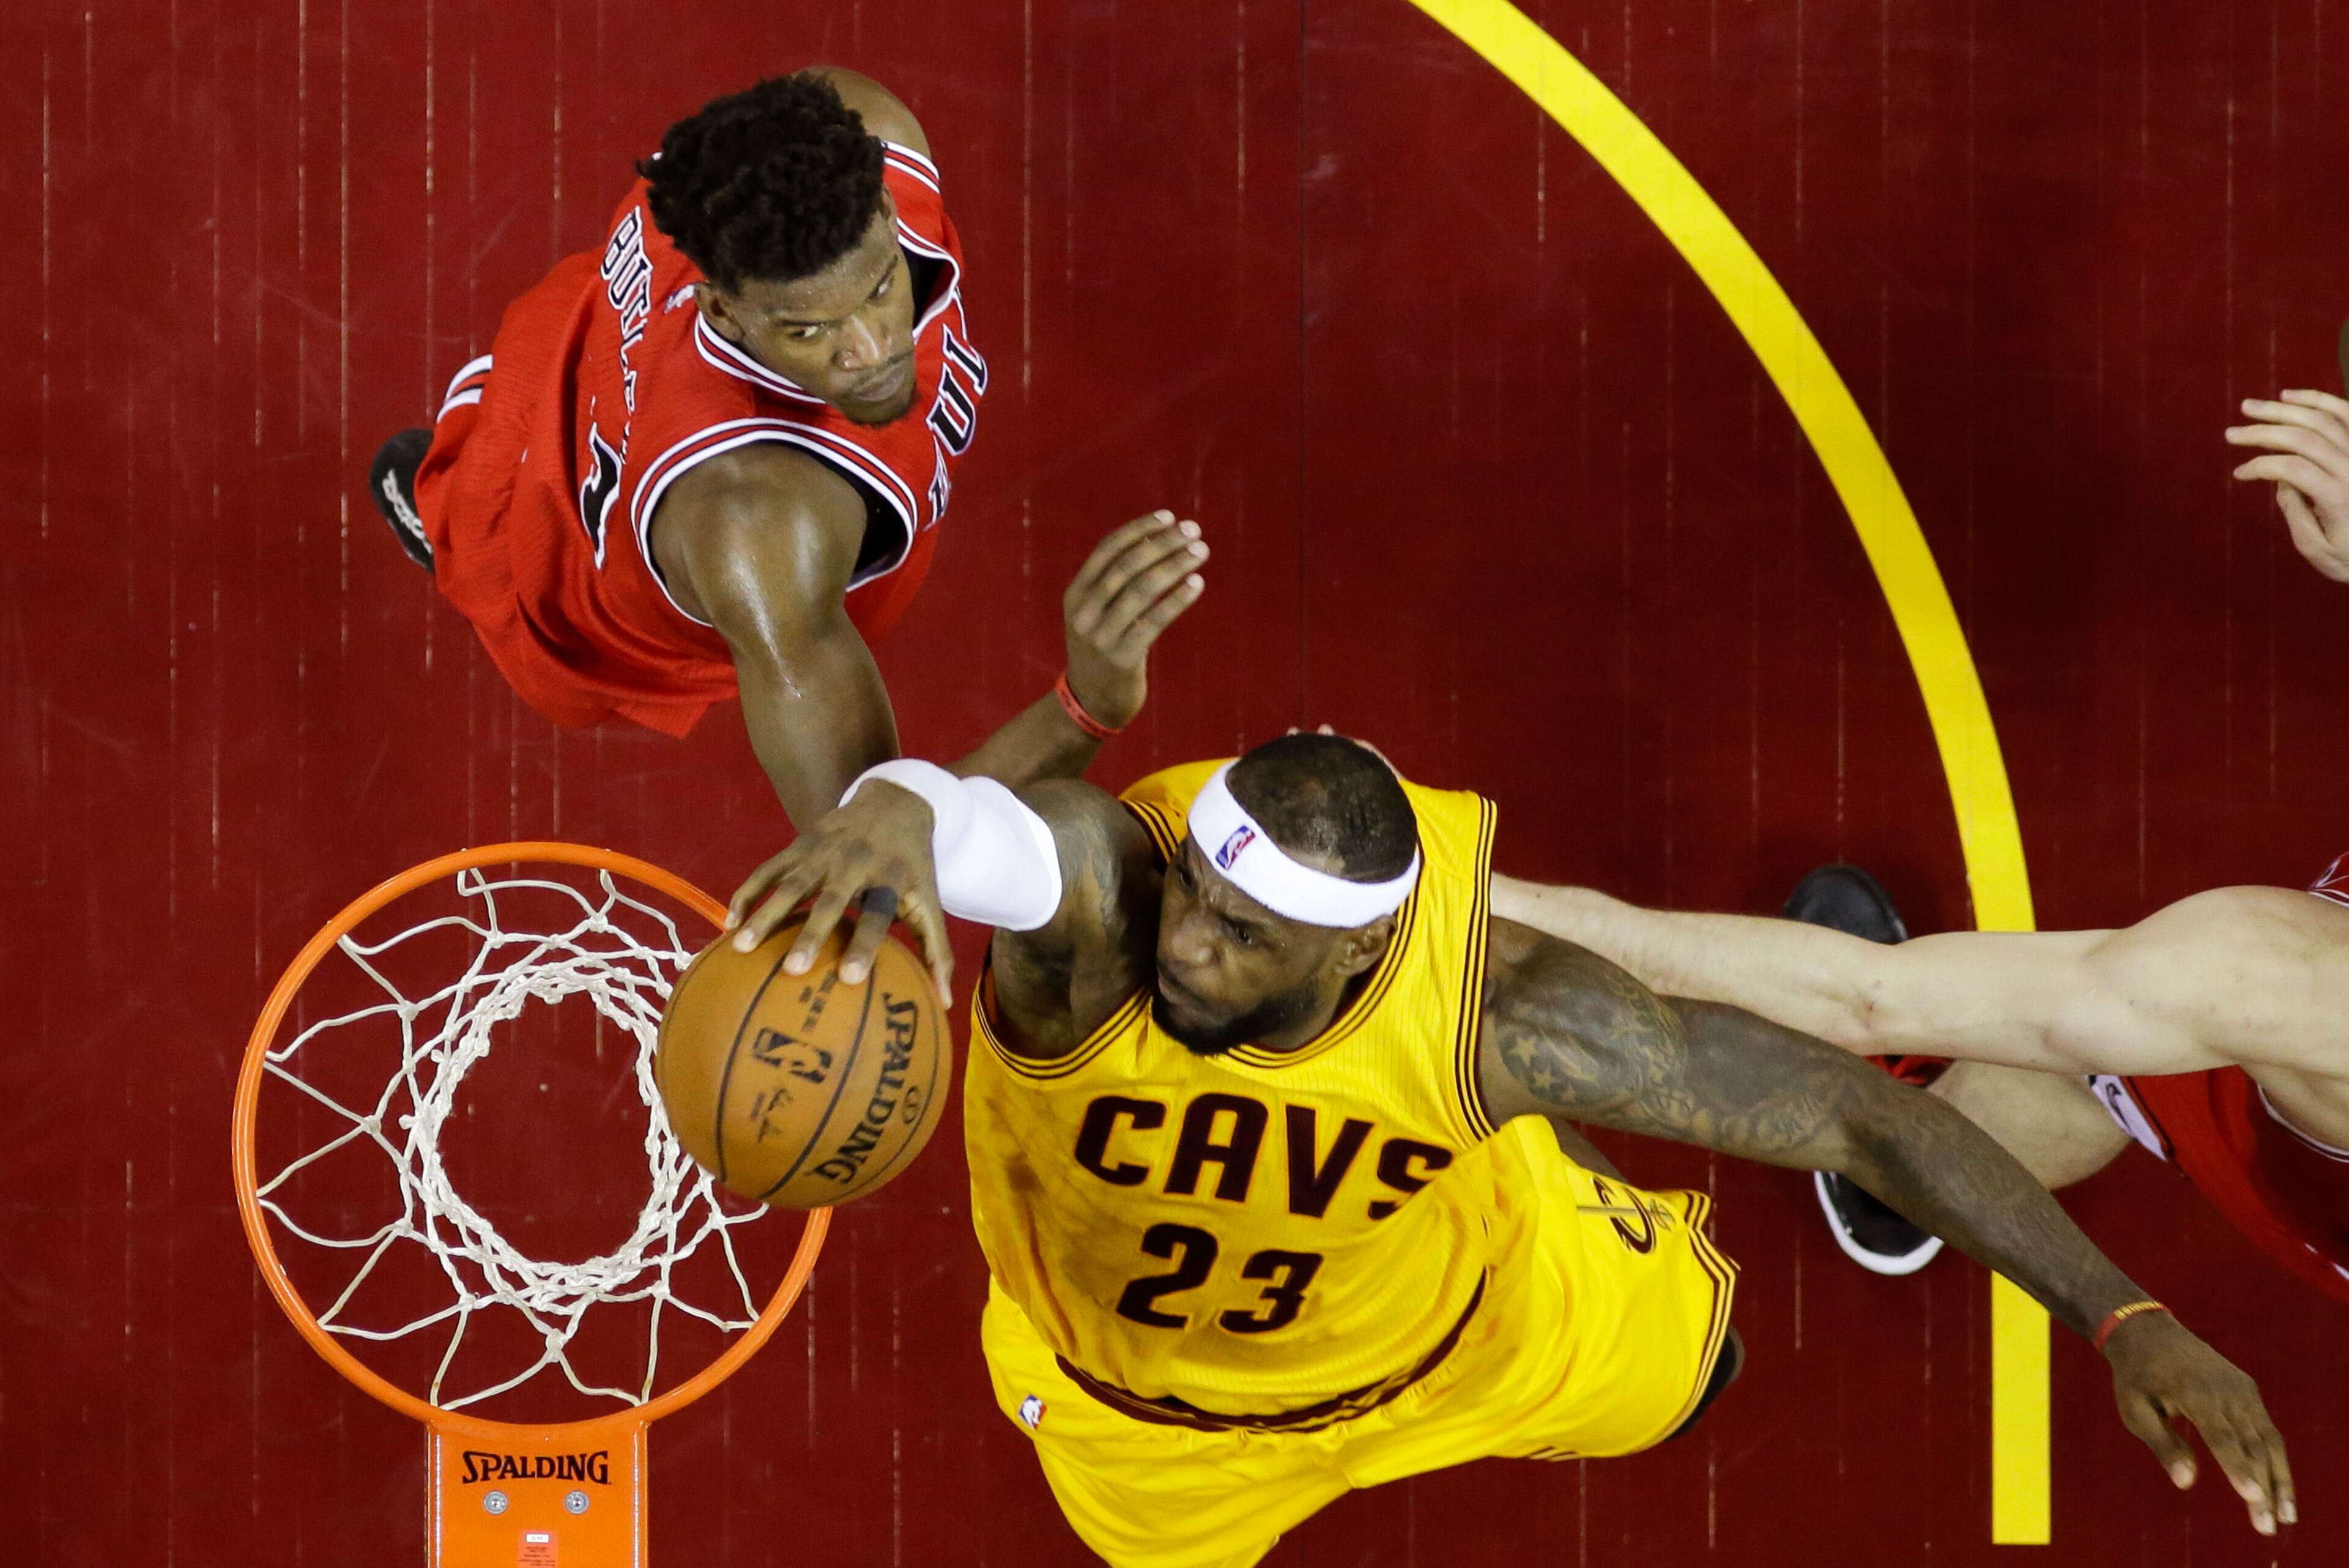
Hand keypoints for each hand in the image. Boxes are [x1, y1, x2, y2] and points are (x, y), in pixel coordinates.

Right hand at [724, 781, 953, 1001]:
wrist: (896, 801)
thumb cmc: (913, 865)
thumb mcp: (930, 901)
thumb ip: (937, 951)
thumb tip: (945, 1003)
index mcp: (892, 879)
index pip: (878, 916)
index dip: (865, 945)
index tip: (849, 979)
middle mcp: (857, 862)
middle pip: (831, 900)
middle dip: (811, 934)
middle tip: (792, 970)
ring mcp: (824, 851)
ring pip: (791, 883)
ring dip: (765, 913)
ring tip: (741, 946)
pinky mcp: (800, 843)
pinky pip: (768, 869)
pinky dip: (748, 892)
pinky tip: (729, 922)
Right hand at [1061, 511, 1208, 730]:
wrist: (1091, 703)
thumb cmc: (1103, 650)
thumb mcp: (1097, 614)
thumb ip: (1116, 583)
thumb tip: (1156, 541)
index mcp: (1075, 594)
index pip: (1107, 550)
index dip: (1139, 530)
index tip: (1169, 517)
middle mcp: (1083, 612)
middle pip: (1127, 566)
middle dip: (1163, 544)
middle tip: (1194, 530)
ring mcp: (1100, 636)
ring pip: (1142, 590)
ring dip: (1175, 566)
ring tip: (1201, 552)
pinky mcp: (1121, 658)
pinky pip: (1153, 621)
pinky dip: (1177, 599)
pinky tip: (1196, 583)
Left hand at [2102, 1310, 2294, 1535]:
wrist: (2148, 1331)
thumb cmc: (2135, 1376)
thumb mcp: (2133, 1409)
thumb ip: (2161, 1444)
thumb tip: (2186, 1482)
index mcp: (2192, 1391)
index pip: (2221, 1436)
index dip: (2237, 1468)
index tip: (2252, 1497)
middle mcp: (2225, 1388)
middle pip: (2251, 1444)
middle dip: (2263, 1487)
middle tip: (2266, 1526)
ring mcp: (2241, 1387)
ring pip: (2268, 1439)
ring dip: (2279, 1478)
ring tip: (2284, 1516)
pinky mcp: (2248, 1389)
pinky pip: (2267, 1429)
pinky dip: (2276, 1459)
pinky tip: (2278, 1488)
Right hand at [2227, 390, 2348, 581]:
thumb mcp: (2319, 549)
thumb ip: (2297, 514)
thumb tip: (2280, 480)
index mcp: (2339, 497)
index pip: (2292, 468)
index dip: (2260, 467)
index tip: (2239, 474)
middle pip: (2304, 437)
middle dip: (2262, 432)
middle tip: (2232, 433)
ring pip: (2323, 418)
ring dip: (2284, 409)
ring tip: (2252, 407)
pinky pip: (2345, 413)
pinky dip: (2318, 400)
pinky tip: (2291, 396)